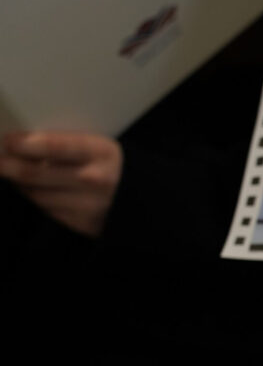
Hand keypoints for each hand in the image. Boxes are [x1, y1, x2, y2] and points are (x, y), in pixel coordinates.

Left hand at [0, 131, 122, 237]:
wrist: (146, 200)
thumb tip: (21, 144)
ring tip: (13, 173)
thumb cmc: (113, 166)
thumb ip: (66, 145)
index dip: (22, 143)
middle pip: (34, 173)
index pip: (52, 146)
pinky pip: (47, 209)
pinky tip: (35, 189)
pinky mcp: (82, 224)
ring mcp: (87, 205)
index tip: (7, 141)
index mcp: (100, 152)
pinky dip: (36, 198)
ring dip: (19, 183)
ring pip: (35, 194)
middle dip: (7, 165)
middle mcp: (93, 180)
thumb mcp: (98, 147)